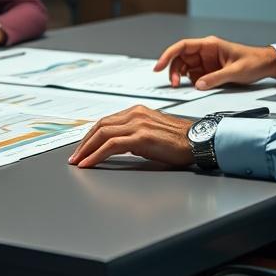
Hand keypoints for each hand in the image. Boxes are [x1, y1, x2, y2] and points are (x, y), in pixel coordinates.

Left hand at [68, 105, 193, 167]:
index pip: (106, 121)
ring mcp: (137, 124)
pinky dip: (96, 155)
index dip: (91, 135)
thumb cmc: (180, 141)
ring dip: (86, 149)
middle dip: (84, 143)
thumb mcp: (151, 134)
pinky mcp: (141, 137)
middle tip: (75, 157)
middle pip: (100, 126)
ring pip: (102, 134)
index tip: (82, 148)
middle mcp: (135, 114)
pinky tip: (90, 163)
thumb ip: (133, 135)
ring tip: (78, 161)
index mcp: (136, 111)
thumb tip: (116, 146)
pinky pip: (111, 146)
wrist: (200, 141)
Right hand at [154, 36, 275, 89]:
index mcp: (209, 45)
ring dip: (180, 77)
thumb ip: (216, 78)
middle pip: (180, 58)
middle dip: (174, 70)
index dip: (168, 55)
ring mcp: (205, 62)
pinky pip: (193, 76)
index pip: (182, 46)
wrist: (266, 65)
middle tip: (174, 84)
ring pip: (184, 68)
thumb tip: (198, 85)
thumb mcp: (235, 71)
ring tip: (181, 87)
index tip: (159, 65)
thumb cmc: (253, 61)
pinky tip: (194, 87)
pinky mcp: (208, 71)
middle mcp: (204, 52)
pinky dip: (190, 82)